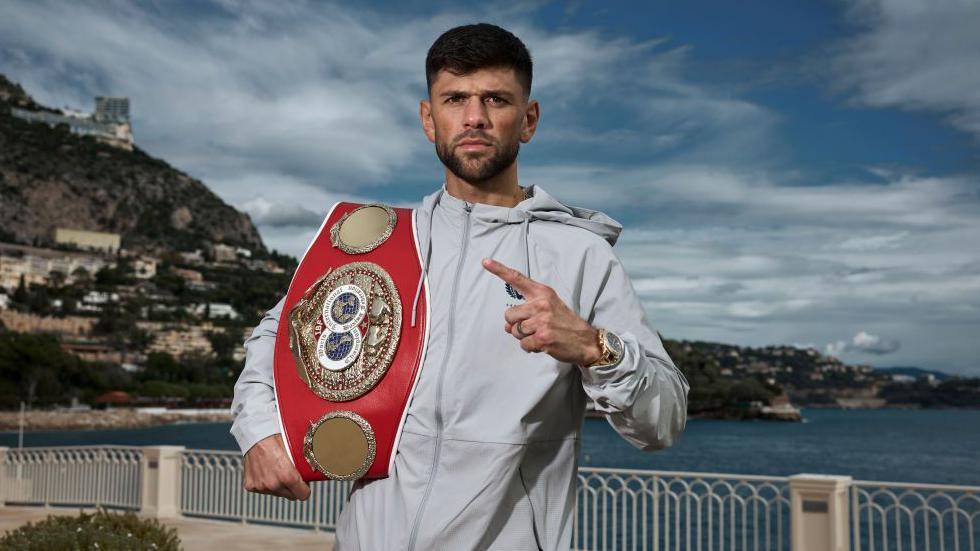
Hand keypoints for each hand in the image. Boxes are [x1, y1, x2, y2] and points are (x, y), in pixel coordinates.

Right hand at [243, 433, 310, 500]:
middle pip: (290, 496)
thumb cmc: (276, 439)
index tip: (304, 485)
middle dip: (292, 488)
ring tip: (276, 470)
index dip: (305, 489)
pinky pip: (262, 489)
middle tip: (290, 475)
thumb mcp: (295, 452)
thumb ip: (302, 468)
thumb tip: (311, 474)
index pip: (303, 495)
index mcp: (287, 476)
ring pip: (276, 493)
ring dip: (278, 485)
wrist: (256, 435)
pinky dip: (265, 483)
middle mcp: (273, 484)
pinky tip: (265, 471)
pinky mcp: (250, 486)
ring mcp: (261, 487)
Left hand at [482, 258, 601, 365]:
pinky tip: (543, 344)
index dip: (499, 270)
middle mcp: (541, 304)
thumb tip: (507, 326)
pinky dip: (531, 348)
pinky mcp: (542, 337)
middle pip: (509, 315)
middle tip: (534, 327)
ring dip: (525, 337)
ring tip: (541, 335)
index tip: (485, 261)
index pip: (517, 279)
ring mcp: (542, 321)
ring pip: (515, 331)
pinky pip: (523, 345)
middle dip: (517, 325)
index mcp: (543, 292)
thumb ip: (527, 311)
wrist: (586, 341)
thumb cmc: (566, 323)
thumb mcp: (551, 306)